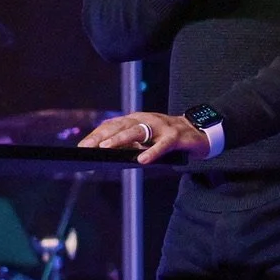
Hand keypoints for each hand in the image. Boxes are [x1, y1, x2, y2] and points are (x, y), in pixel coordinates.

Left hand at [78, 111, 209, 164]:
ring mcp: (160, 126)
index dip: (97, 135)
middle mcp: (146, 119)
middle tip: (88, 148)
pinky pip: (161, 145)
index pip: (112, 125)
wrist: (197, 133)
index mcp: (136, 119)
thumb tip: (108, 155)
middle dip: (102, 136)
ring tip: (106, 148)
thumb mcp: (145, 139)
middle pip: (120, 125)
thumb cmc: (166, 138)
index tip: (82, 146)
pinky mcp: (174, 136)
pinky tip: (142, 160)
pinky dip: (152, 152)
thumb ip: (130, 144)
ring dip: (120, 139)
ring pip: (138, 131)